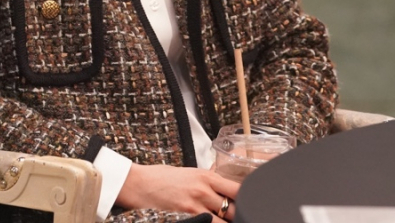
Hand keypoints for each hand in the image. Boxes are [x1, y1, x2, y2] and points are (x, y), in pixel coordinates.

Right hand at [116, 164, 238, 221]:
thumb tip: (221, 193)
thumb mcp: (190, 175)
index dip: (248, 199)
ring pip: (223, 218)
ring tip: (227, 221)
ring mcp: (197, 201)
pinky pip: (208, 222)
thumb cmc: (164, 179)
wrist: (142, 183)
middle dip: (238, 214)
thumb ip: (207, 184)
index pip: (238, 188)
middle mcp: (205, 187)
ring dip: (226, 221)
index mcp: (208, 176)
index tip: (252, 205)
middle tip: (242, 217)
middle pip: (233, 206)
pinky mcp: (187, 212)